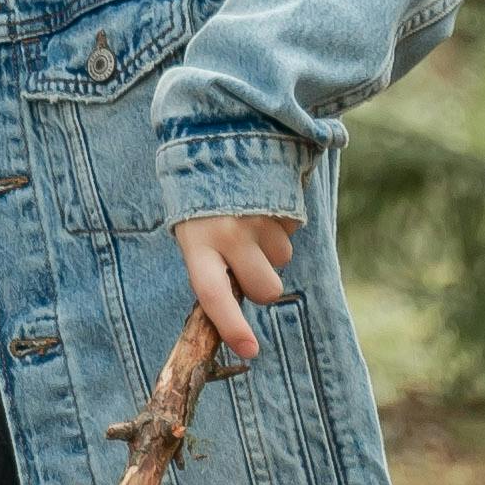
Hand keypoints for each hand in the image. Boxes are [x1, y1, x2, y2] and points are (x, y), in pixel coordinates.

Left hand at [172, 210, 300, 361]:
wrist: (216, 135)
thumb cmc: (199, 196)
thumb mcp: (192, 228)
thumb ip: (211, 262)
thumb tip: (236, 301)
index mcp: (196, 241)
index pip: (212, 295)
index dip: (231, 326)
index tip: (249, 350)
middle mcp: (229, 233)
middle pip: (265, 289)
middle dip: (262, 285)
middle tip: (244, 261)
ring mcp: (259, 218)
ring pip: (282, 260)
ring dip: (270, 248)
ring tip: (248, 218)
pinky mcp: (283, 203)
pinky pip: (292, 232)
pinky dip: (281, 224)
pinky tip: (262, 202)